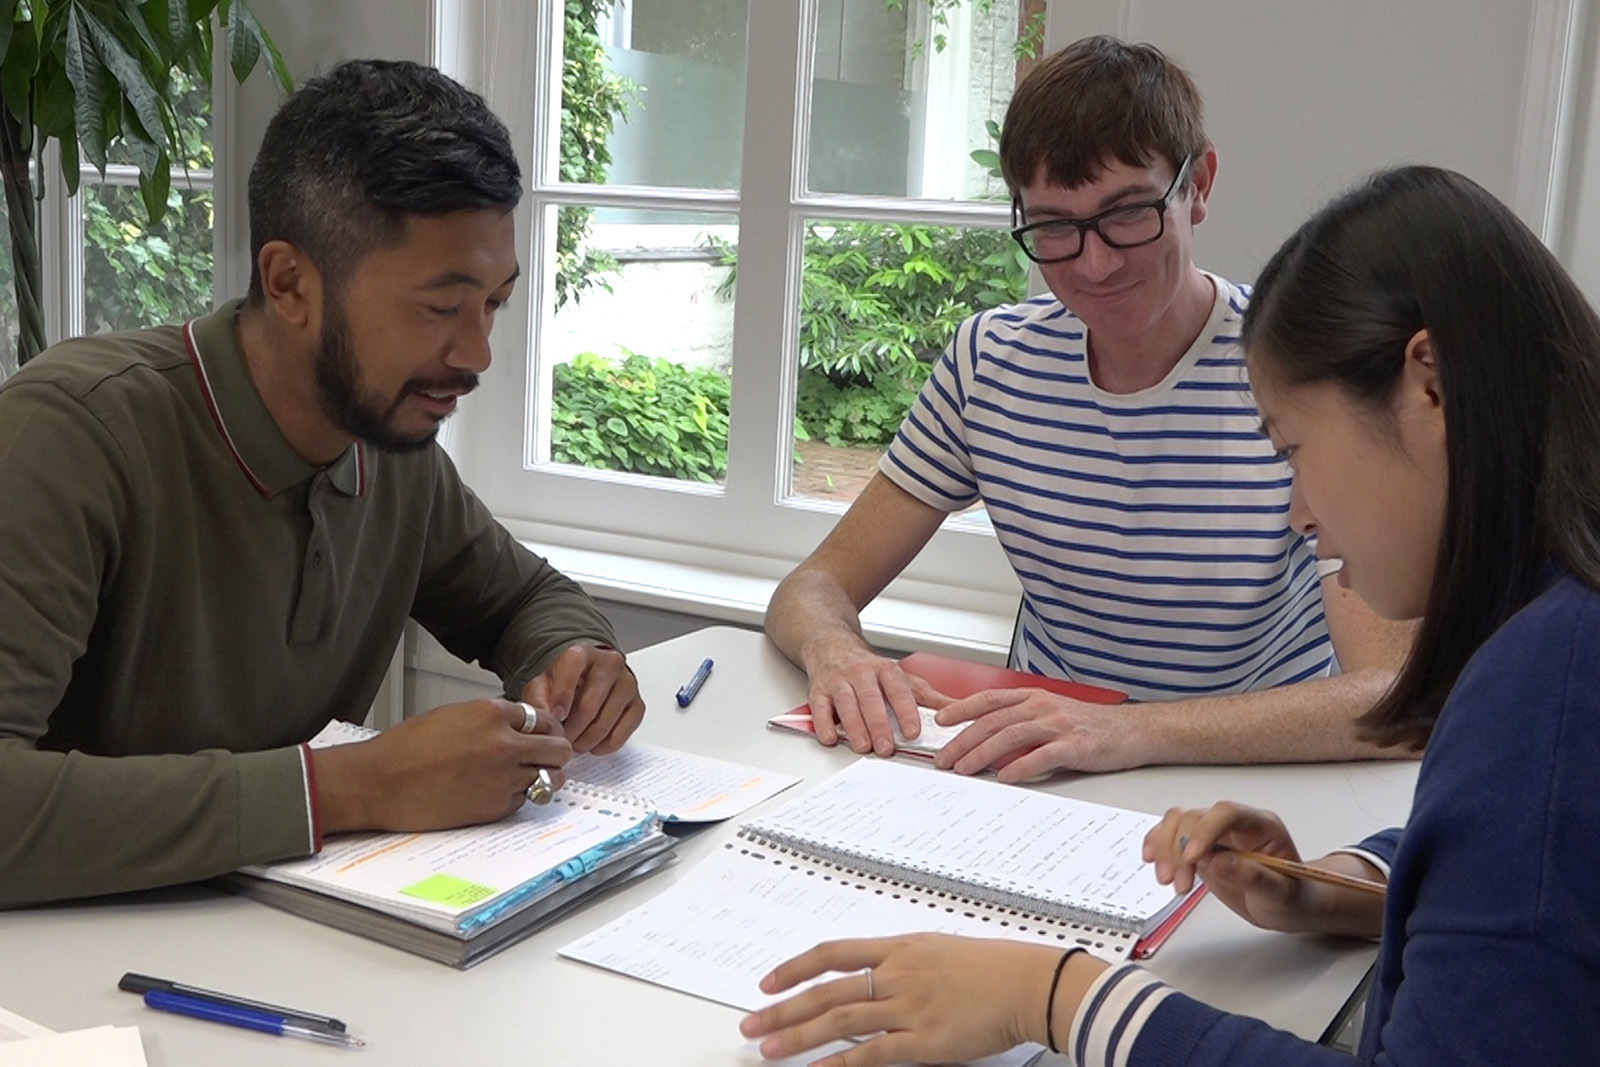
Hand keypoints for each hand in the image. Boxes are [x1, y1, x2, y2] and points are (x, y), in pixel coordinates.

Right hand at [314, 699, 571, 833]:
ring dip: (546, 777)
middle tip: (547, 757)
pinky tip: (501, 793)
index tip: (543, 735)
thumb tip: (516, 727)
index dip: (545, 728)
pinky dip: (520, 797)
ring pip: (551, 778)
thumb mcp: (454, 715)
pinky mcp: (495, 807)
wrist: (378, 782)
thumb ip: (491, 719)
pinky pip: (525, 800)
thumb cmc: (405, 747)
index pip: (543, 718)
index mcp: (492, 713)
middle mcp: (504, 744)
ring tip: (532, 777)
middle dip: (556, 752)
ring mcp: (503, 778)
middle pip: (559, 748)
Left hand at [521, 643, 643, 754]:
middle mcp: (609, 664)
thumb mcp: (543, 685)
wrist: (588, 680)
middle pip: (589, 706)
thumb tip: (545, 719)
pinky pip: (623, 733)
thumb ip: (537, 699)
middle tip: (561, 740)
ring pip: (605, 723)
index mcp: (582, 654)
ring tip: (575, 742)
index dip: (561, 697)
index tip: (555, 717)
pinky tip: (594, 744)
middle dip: (571, 730)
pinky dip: (605, 745)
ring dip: (586, 741)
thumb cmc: (564, 684)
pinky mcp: (637, 704)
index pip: (573, 669)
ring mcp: (627, 684)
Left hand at [739, 935, 1080, 1065]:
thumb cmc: (993, 968)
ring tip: (766, 1047)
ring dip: (797, 1035)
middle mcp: (897, 974)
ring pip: (839, 1021)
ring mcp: (908, 1007)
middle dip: (782, 1007)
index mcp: (899, 947)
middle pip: (826, 990)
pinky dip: (838, 1063)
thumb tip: (874, 975)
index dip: (795, 968)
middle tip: (750, 1020)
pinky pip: (871, 1053)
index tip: (768, 982)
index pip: (833, 954)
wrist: (1030, 983)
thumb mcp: (939, 950)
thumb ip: (903, 961)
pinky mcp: (924, 1040)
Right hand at [803, 639, 949, 756]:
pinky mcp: (818, 690)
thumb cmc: (867, 668)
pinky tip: (831, 737)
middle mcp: (861, 673)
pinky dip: (823, 723)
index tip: (913, 732)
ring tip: (863, 746)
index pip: (899, 690)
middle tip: (886, 747)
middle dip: (879, 724)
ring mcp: (838, 681)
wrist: (831, 645)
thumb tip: (958, 711)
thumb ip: (928, 697)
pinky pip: (819, 707)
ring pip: (846, 703)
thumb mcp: (900, 677)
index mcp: (885, 670)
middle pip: (871, 699)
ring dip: (855, 726)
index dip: (906, 711)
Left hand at [931, 689, 1145, 779]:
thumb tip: (987, 738)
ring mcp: (1058, 725)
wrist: (1132, 730)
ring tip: (964, 768)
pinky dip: (1020, 766)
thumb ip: (1022, 720)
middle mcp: (1042, 707)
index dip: (962, 708)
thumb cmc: (1089, 726)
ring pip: (1011, 735)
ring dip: (982, 753)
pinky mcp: (1075, 746)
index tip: (940, 719)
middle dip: (963, 739)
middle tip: (944, 759)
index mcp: (1034, 697)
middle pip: (993, 721)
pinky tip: (1004, 777)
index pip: (989, 699)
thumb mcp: (1051, 713)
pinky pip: (1042, 755)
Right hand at [1143, 802, 1381, 937]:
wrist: (1287, 907)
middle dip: (1180, 850)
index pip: (1227, 813)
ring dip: (1165, 849)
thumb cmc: (1293, 898)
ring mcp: (1214, 835)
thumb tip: (1219, 862)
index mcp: (1261, 827)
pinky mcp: (1199, 848)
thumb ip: (1253, 877)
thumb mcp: (1281, 894)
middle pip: (1195, 818)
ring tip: (1168, 879)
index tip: (1193, 857)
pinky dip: (1158, 845)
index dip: (1205, 830)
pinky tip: (1152, 860)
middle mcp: (1235, 825)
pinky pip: (1170, 835)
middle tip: (1180, 883)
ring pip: (1177, 822)